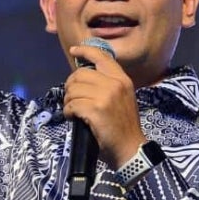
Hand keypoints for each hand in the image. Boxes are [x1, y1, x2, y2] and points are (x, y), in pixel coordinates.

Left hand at [63, 44, 145, 168]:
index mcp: (122, 79)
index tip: (74, 51)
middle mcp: (114, 84)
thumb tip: (83, 76)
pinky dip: (68, 112)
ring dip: (69, 101)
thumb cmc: (123, 125)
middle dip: (71, 86)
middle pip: (80, 74)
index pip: (101, 56)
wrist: (130, 148)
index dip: (85, 51)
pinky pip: (71, 104)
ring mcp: (105, 96)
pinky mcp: (95, 109)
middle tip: (72, 98)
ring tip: (74, 111)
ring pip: (73, 90)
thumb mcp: (122, 98)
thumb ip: (108, 84)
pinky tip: (73, 118)